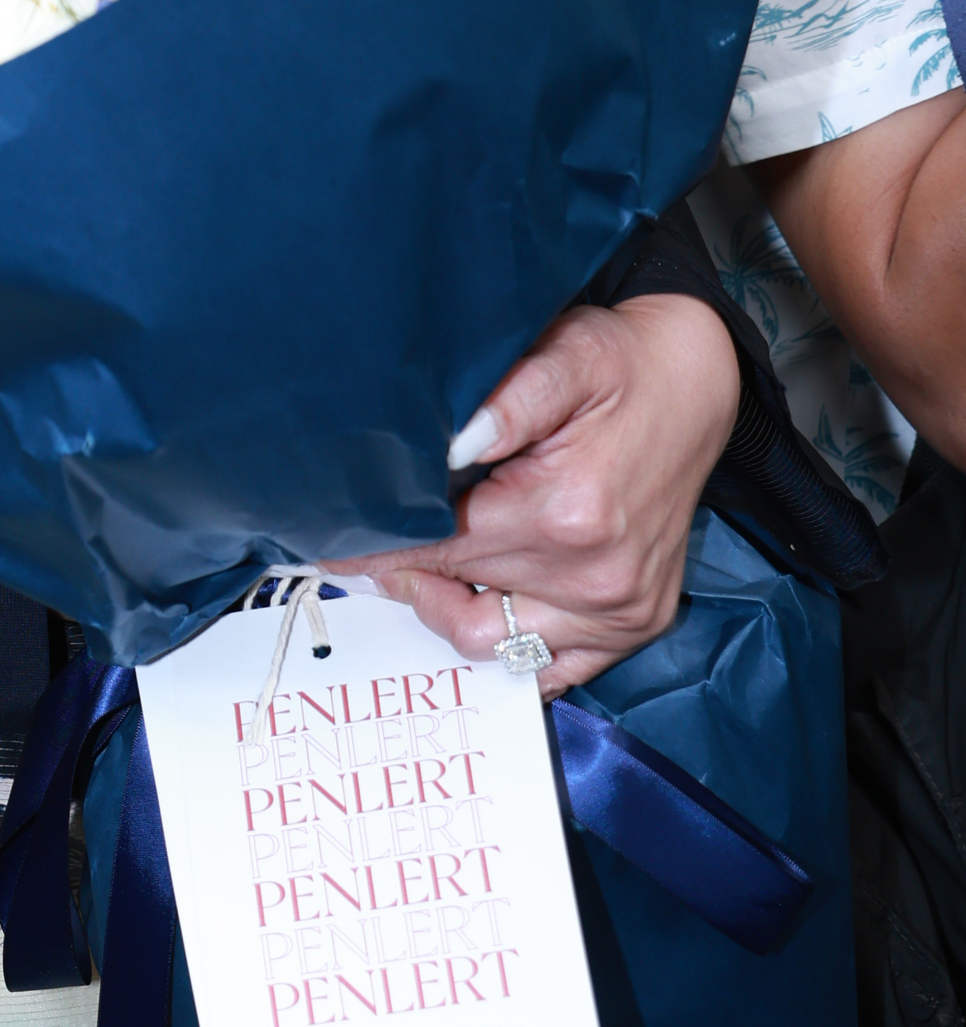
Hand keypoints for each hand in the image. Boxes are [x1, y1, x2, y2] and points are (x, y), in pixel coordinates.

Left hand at [358, 292, 738, 694]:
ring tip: (417, 570)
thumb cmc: (621, 368)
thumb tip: (446, 445)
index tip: (331, 545)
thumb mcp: (565, 356)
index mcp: (567, 513)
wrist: (696, 388)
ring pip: (489, 641)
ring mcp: (619, 612)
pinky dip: (504, 647)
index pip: (439, 548)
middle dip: (403, 573)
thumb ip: (505, 401)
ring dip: (445, 609)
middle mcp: (594, 579)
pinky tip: (475, 602)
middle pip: (457, 595)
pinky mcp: (635, 625)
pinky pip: (548, 670)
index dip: (378, 548)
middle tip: (365, 546)